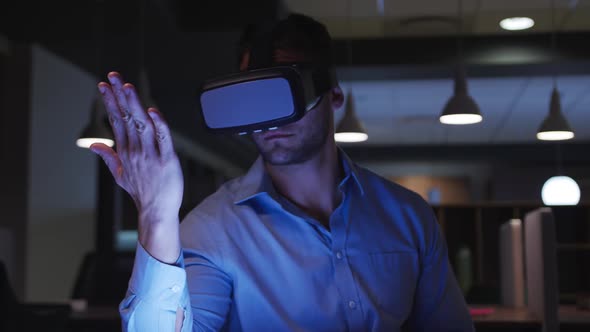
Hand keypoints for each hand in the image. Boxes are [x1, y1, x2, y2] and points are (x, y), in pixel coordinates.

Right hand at [90, 72, 182, 261]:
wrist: (156, 211)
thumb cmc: (141, 192)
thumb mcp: (120, 174)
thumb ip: (108, 156)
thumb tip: (94, 145)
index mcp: (125, 150)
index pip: (116, 120)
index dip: (111, 101)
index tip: (104, 85)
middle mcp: (136, 150)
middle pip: (126, 118)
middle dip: (119, 96)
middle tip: (113, 77)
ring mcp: (151, 155)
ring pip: (142, 125)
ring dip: (135, 106)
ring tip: (128, 89)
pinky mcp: (168, 160)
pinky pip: (163, 140)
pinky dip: (159, 126)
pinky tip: (153, 112)